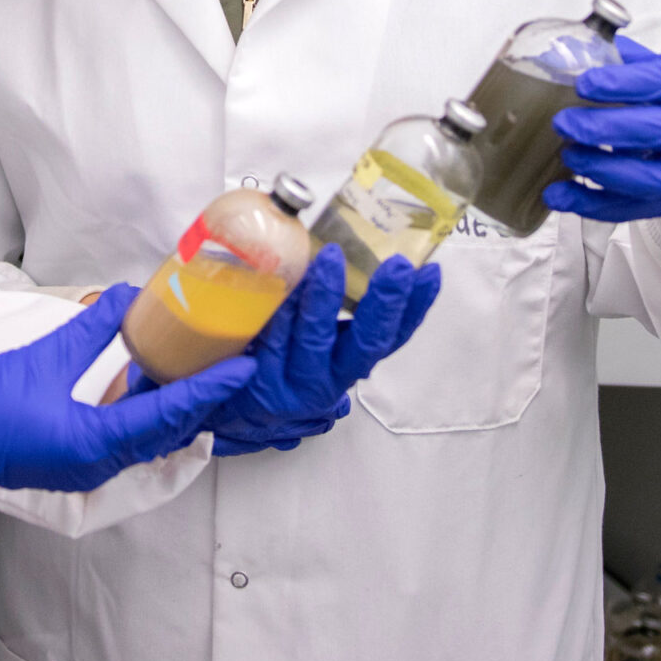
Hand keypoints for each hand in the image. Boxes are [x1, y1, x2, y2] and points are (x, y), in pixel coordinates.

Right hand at [0, 284, 251, 491]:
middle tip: (231, 367)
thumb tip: (129, 296)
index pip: (170, 414)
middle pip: (169, 432)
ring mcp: (89, 469)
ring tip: (202, 374)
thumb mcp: (48, 355)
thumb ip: (96, 326)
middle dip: (203, 400)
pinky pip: (129, 442)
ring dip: (177, 408)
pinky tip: (152, 389)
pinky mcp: (77, 464)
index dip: (210, 389)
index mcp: (96, 444)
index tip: (241, 368)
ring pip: (151, 439)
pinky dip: (149, 416)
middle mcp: (99, 464)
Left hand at [197, 247, 442, 457]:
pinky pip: (272, 338)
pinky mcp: (258, 380)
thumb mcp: (318, 343)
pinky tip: (286, 283)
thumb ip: (336, 310)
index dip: (415, 309)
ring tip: (331, 258)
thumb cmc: (280, 363)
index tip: (429, 274)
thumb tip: (356, 248)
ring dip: (324, 298)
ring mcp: (294, 384)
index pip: (392, 338)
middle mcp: (329, 382)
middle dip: (383, 303)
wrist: (231, 412)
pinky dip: (281, 309)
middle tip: (397, 267)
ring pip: (314, 340)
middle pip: (366, 344)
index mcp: (348, 366)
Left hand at [543, 37, 660, 223]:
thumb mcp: (652, 67)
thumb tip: (564, 47)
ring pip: (652, 178)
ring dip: (603, 169)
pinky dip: (590, 205)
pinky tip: (557, 194)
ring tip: (567, 156)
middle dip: (606, 129)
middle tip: (563, 123)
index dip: (622, 84)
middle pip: (658, 131)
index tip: (583, 83)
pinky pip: (630, 209)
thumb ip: (614, 58)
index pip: (660, 81)